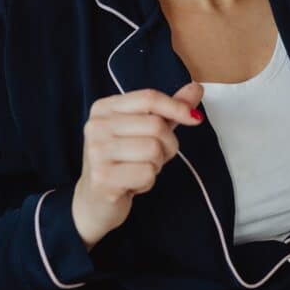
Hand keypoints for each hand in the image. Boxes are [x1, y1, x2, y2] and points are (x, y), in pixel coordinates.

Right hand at [72, 82, 203, 249]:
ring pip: (154, 149)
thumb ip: (168, 109)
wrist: (94, 201)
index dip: (177, 107)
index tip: (195, 118)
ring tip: (139, 169)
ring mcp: (97, 151)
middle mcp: (96, 126)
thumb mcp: (144, 130)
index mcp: (104, 108)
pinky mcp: (102, 177)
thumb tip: (196, 88)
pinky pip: (147, 173)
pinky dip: (148, 181)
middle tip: (153, 158)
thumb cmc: (122, 162)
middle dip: (168, 144)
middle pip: (156, 125)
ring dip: (157, 164)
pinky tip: (132, 184)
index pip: (149, 98)